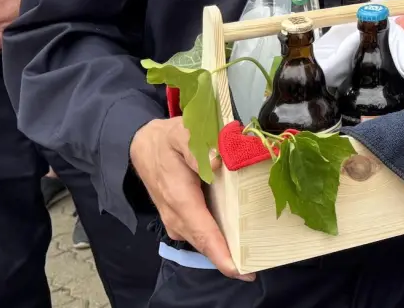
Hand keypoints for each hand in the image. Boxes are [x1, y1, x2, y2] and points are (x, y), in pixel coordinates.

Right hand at [131, 118, 253, 281]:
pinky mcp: (181, 222)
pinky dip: (220, 239)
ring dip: (227, 249)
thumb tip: (218, 160)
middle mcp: (177, 217)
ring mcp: (177, 223)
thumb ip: (199, 147)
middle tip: (260, 262)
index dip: (222, 254)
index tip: (243, 270)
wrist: (143, 147)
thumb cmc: (167, 140)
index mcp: (179, 198)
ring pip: (205, 242)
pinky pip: (202, 235)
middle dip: (232, 258)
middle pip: (207, 244)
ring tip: (256, 252)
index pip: (203, 233)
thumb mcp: (182, 134)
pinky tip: (240, 237)